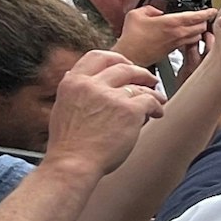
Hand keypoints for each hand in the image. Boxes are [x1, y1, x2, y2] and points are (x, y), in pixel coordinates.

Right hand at [46, 51, 164, 177]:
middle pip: (124, 67)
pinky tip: (158, 113)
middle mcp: (92, 84)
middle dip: (140, 72)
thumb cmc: (69, 144)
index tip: (126, 64)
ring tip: (158, 99)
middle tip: (149, 80)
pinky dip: (157, 106)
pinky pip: (150, 100)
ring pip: (140, 85)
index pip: (98, 56)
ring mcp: (112, 96)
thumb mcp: (61, 107)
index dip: (116, 58)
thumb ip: (73, 90)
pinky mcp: (130, 110)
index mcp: (73, 82)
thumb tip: (72, 74)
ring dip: (152, 91)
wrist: (73, 163)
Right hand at [116, 5, 215, 67]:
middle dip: (204, 20)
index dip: (207, 12)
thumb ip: (150, 8)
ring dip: (199, 30)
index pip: (196, 16)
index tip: (212, 10)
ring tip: (196, 24)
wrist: (130, 55)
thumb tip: (157, 10)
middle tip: (203, 16)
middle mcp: (177, 33)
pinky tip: (184, 33)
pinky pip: (189, 42)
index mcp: (171, 23)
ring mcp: (177, 43)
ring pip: (197, 35)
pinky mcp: (174, 50)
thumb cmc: (132, 37)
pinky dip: (191, 37)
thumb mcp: (136, 14)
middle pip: (201, 27)